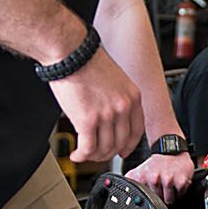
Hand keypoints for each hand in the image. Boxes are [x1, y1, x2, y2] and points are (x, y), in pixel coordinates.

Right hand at [48, 48, 145, 162]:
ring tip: (83, 153)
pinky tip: (76, 154)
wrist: (71, 52)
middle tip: (97, 154)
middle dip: (107, 153)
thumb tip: (110, 120)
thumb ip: (117, 99)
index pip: (137, 131)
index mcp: (132, 96)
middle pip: (120, 143)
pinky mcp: (87, 120)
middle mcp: (123, 107)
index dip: (128, 145)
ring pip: (104, 149)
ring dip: (93, 156)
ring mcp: (107, 115)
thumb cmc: (86, 61)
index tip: (122, 151)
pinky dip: (81, 155)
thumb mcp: (114, 79)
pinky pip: (88, 148)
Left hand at [128, 150, 194, 201]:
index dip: (147, 199)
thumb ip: (129, 181)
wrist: (171, 150)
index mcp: (141, 178)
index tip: (150, 194)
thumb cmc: (155, 164)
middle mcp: (154, 178)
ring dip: (170, 196)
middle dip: (160, 197)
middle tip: (161, 186)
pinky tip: (176, 183)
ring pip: (168, 200)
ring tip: (168, 185)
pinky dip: (179, 192)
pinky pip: (180, 195)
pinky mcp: (181, 181)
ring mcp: (168, 180)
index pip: (143, 199)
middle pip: (157, 201)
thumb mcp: (138, 171)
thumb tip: (120, 190)